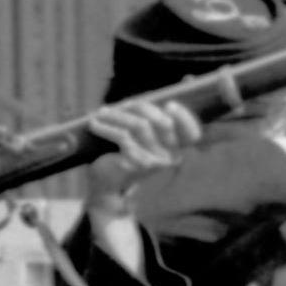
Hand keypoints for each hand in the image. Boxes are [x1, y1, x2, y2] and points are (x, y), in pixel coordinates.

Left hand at [81, 98, 201, 212]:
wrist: (108, 186)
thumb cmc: (124, 158)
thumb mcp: (139, 140)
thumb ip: (147, 122)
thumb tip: (145, 99)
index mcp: (176, 151)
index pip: (191, 134)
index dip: (185, 118)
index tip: (170, 105)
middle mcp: (170, 157)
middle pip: (161, 122)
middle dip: (140, 108)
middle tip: (122, 104)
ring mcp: (154, 161)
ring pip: (140, 126)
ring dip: (117, 115)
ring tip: (101, 113)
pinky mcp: (136, 163)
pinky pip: (123, 137)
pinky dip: (106, 128)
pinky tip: (94, 124)